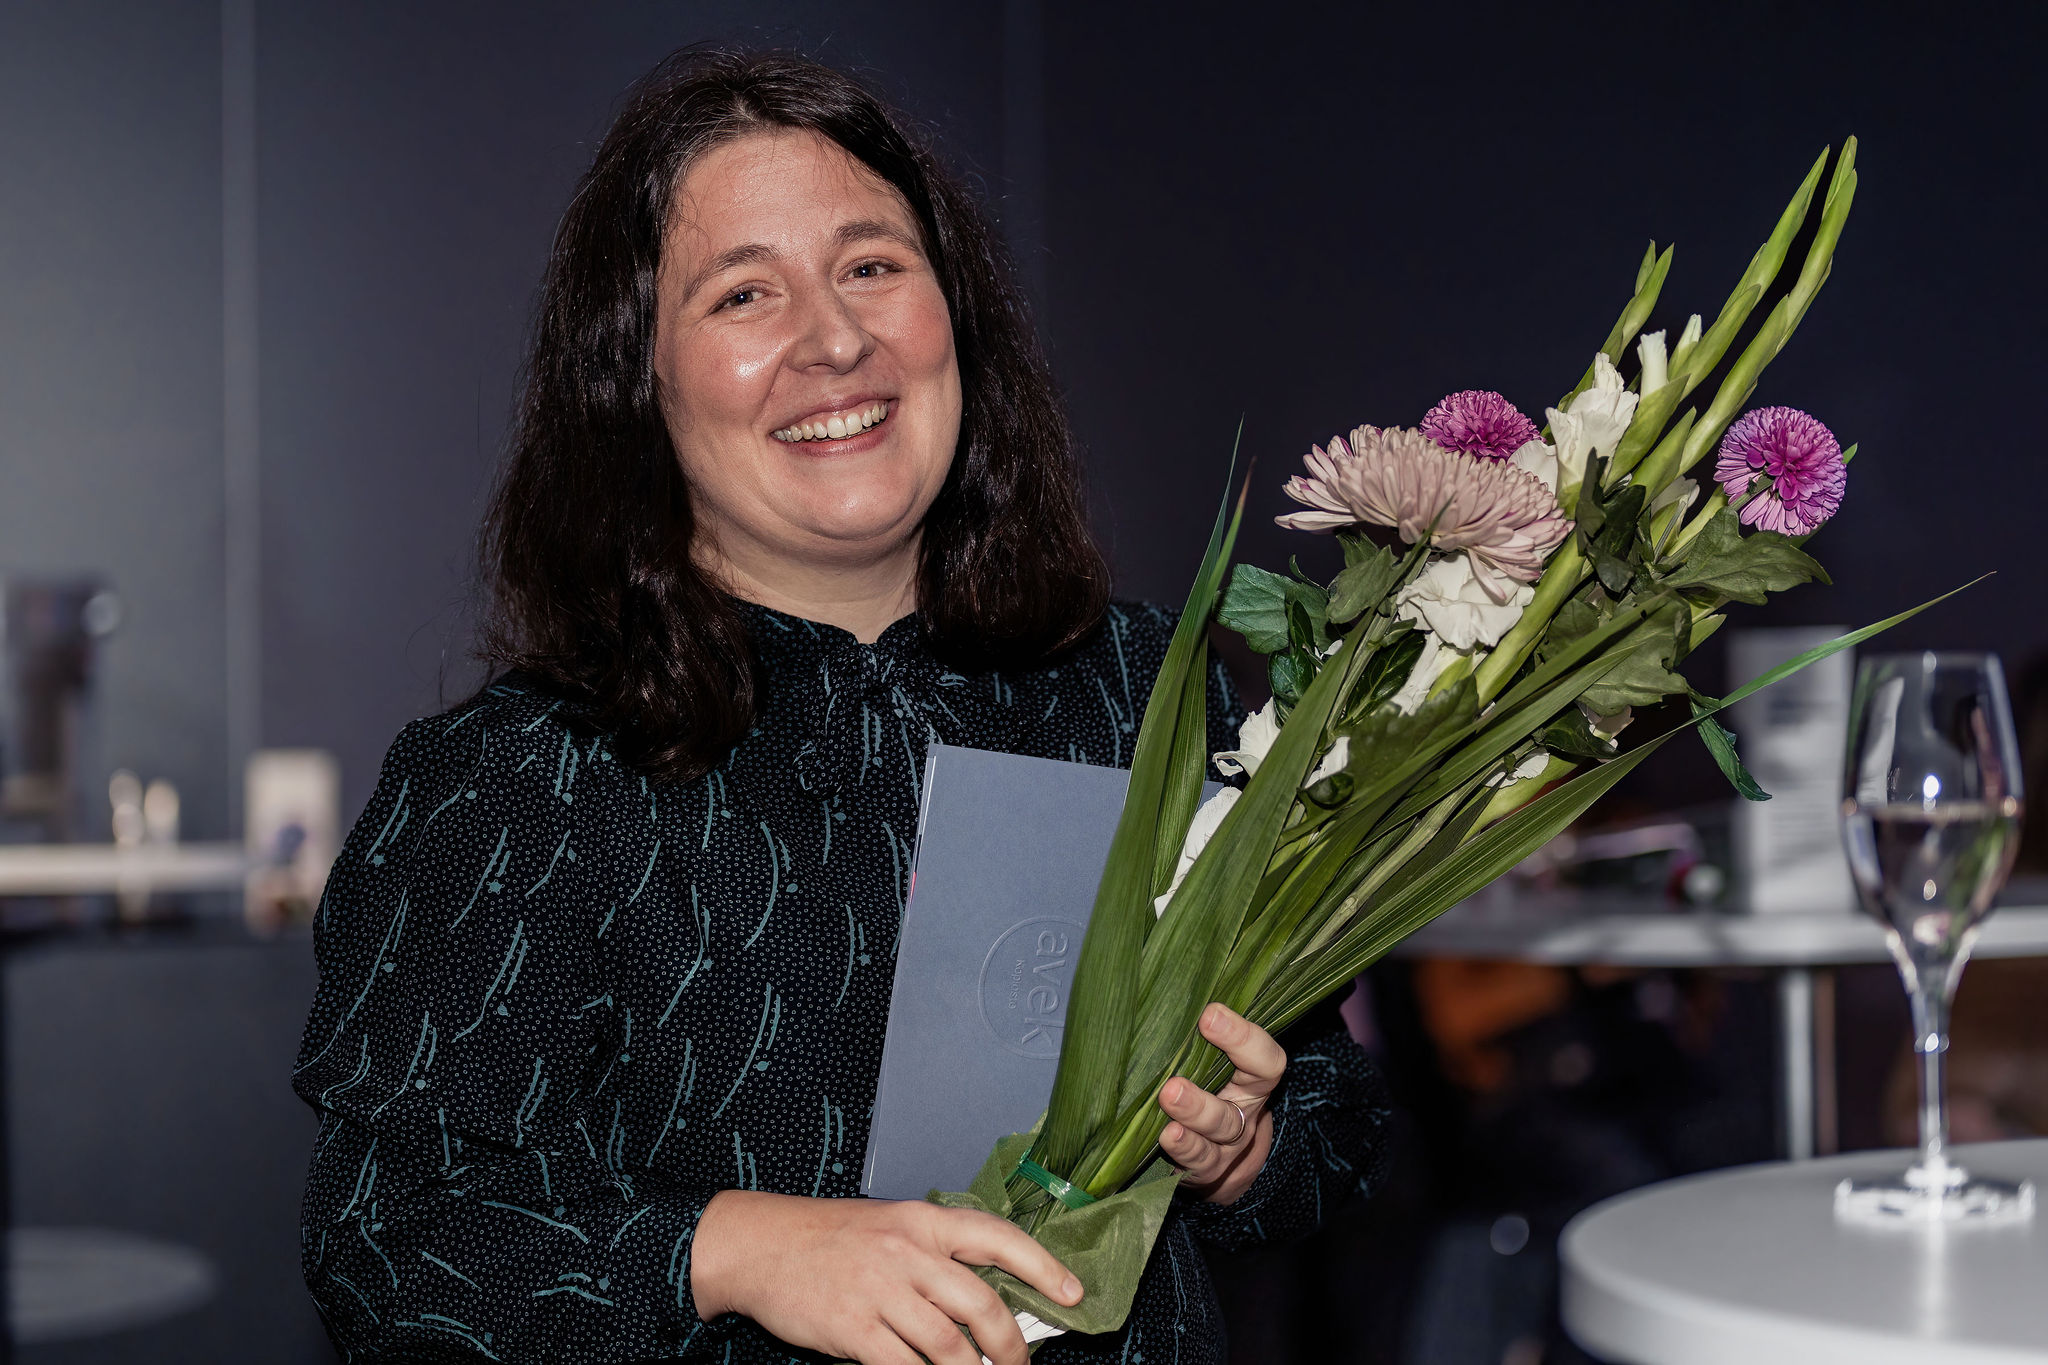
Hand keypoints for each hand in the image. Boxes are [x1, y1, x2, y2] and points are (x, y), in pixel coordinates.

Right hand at [690, 1190, 1081, 1364]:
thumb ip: (936, 1257)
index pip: (998, 1237)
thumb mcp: (890, 1228)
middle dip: (1010, 1347)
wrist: (761, 1245)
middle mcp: (907, 1252)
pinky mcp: (853, 1329)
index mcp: (923, 1221)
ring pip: (948, 1347)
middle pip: (981, 1305)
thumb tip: (988, 1299)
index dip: (1043, 1267)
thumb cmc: (831, 1237)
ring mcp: (880, 1291)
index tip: (1073, 1294)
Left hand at [1157, 1002, 1284, 1203]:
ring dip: (1189, 1123)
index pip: (1264, 1061)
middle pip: (1231, 1112)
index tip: (1209, 1014)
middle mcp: (1242, 1117)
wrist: (1220, 1153)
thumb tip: (1164, 988)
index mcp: (1252, 1083)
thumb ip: (1200, 1037)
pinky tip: (1164, 1137)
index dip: (1241, 1038)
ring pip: (1214, 1139)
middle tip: (1171, 1085)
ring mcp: (1225, 1149)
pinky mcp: (1204, 1171)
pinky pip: (1195, 1164)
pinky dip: (1181, 1150)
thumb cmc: (1208, 1086)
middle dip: (1202, 1098)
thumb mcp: (1214, 1062)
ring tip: (1166, 1107)